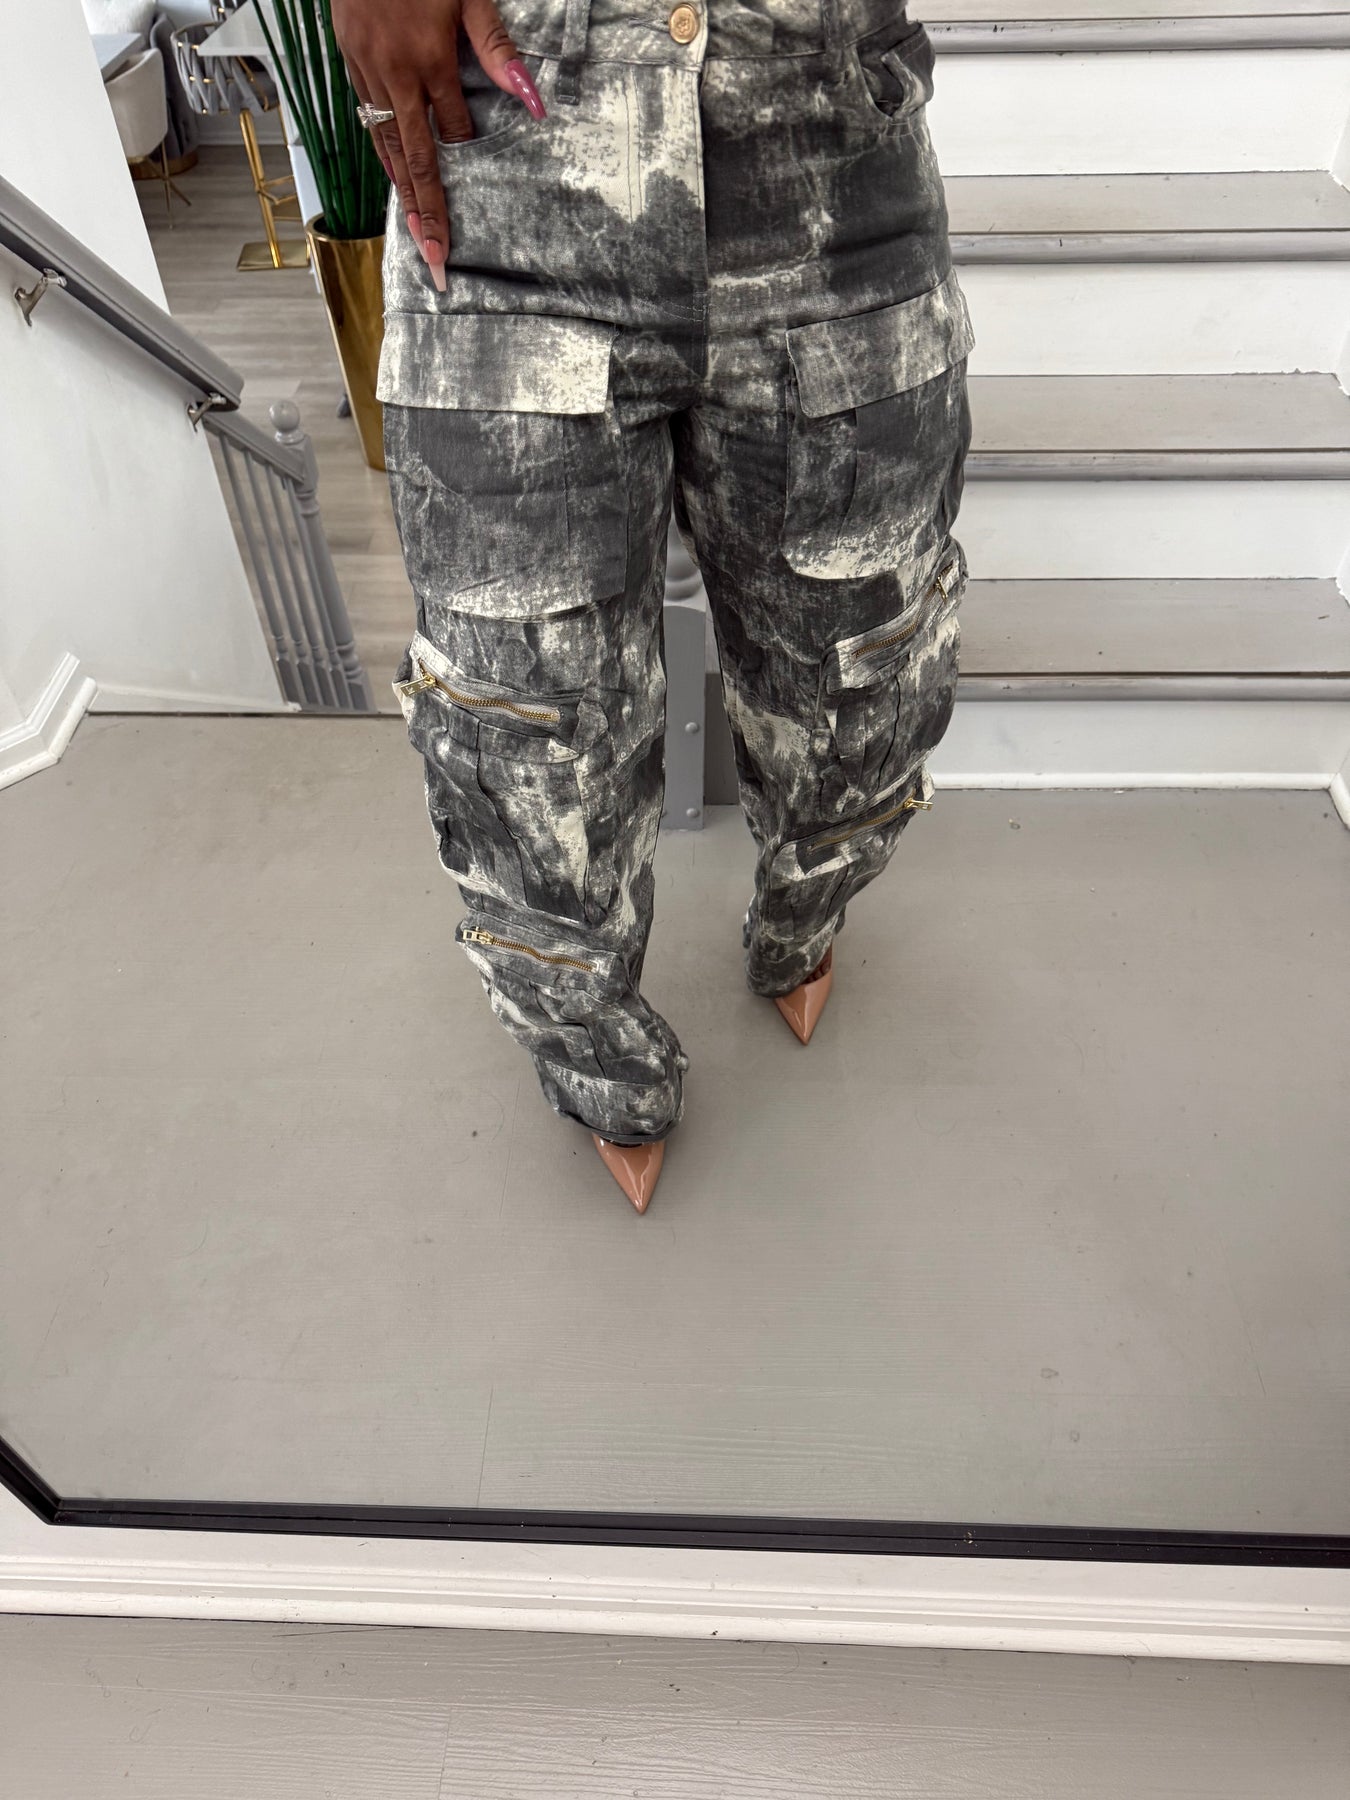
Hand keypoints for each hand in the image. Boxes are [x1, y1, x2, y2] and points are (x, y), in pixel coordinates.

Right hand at [332, 0, 544, 290]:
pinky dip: (382, 155)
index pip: (451, 131)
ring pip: (386, 144)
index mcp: (427, 59)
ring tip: (414, 234)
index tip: (468, 209)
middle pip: (414, 159)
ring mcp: (366, 70)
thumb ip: (496, 48)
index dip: (463, 167)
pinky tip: (394, 177)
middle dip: (426, 212)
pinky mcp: (349, 62)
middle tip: (433, 258)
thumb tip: (532, 100)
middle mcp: (394, 74)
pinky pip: (368, 120)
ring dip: (402, 193)